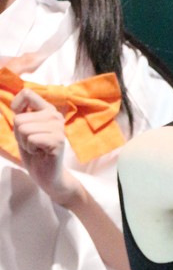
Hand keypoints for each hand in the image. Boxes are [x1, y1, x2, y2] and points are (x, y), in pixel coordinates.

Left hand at [11, 87, 78, 203]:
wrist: (47, 175)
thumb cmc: (35, 152)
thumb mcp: (24, 129)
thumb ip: (22, 114)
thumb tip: (15, 106)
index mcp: (48, 110)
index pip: (27, 93)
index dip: (16, 106)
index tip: (21, 123)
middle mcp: (55, 116)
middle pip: (19, 118)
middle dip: (19, 134)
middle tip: (32, 143)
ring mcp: (58, 128)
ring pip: (24, 129)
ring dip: (25, 143)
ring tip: (36, 148)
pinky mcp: (58, 141)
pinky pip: (31, 139)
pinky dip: (30, 149)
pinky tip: (40, 153)